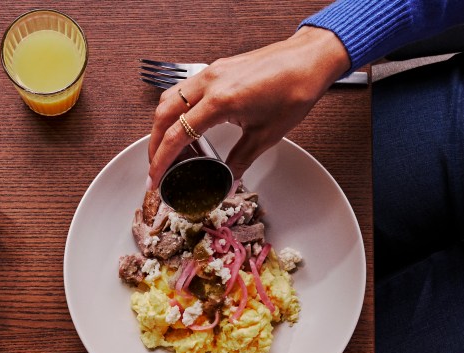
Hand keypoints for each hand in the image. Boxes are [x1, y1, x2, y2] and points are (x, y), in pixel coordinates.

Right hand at [148, 26, 349, 184]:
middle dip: (154, 145)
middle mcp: (210, 82)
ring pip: (169, 99)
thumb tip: (228, 182)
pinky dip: (176, 109)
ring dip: (162, 125)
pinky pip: (184, 89)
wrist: (309, 60)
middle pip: (163, 115)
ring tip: (166, 148)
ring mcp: (211, 72)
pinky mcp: (216, 69)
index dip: (161, 160)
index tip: (155, 178)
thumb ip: (240, 161)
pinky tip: (184, 124)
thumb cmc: (294, 90)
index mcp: (220, 101)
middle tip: (156, 168)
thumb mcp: (265, 135)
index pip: (176, 134)